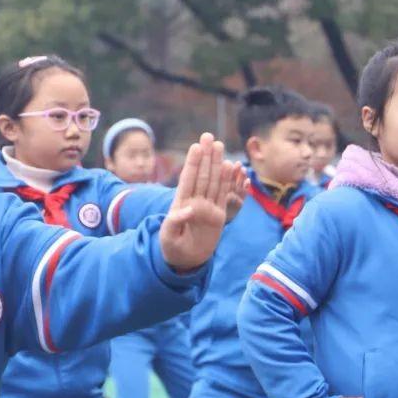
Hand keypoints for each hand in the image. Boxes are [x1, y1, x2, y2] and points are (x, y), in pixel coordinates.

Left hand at [160, 133, 247, 271]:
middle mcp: (194, 202)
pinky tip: (229, 166)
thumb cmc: (172, 249)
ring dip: (216, 163)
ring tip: (218, 145)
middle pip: (202, 175)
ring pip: (213, 181)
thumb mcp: (168, 237)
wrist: (185, 261)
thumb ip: (175, 221)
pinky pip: (223, 195)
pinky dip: (226, 181)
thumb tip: (189, 208)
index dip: (192, 163)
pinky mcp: (218, 215)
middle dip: (205, 156)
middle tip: (208, 136)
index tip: (195, 147)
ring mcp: (207, 207)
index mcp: (180, 204)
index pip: (187, 180)